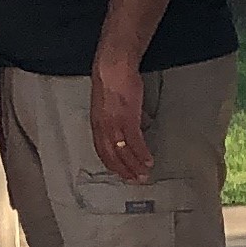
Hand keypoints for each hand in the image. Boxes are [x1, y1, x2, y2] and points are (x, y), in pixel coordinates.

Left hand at [89, 54, 150, 184]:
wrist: (113, 66)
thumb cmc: (111, 78)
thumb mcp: (109, 101)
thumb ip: (116, 115)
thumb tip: (130, 123)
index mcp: (97, 123)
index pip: (102, 150)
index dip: (111, 164)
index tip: (120, 173)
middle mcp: (103, 127)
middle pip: (111, 155)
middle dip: (123, 170)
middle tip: (134, 180)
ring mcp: (115, 124)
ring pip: (123, 152)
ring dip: (134, 165)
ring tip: (144, 174)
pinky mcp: (128, 119)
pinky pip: (135, 142)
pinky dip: (142, 153)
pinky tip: (148, 160)